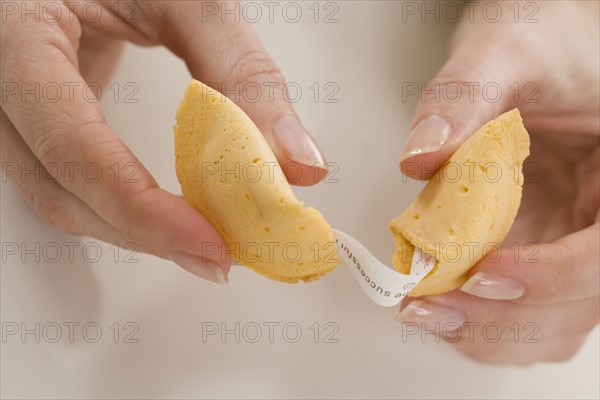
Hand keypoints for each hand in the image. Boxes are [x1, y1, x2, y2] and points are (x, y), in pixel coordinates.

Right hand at [1, 1, 326, 283]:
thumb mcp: (190, 2)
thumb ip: (244, 76)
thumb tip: (298, 162)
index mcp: (20, 31)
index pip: (71, 143)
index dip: (140, 206)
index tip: (209, 242)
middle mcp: (1, 75)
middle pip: (60, 186)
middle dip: (144, 231)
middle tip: (218, 252)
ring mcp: (11, 104)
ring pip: (59, 195)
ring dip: (134, 228)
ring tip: (202, 237)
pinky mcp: (35, 119)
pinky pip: (68, 179)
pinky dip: (123, 205)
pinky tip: (168, 212)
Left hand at [395, 1, 598, 363]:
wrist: (540, 53)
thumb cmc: (544, 48)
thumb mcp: (507, 56)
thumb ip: (464, 99)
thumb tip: (420, 157)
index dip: (548, 278)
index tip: (483, 273)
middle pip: (571, 306)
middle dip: (498, 315)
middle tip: (429, 303)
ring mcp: (570, 245)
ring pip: (545, 322)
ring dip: (485, 328)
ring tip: (424, 310)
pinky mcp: (537, 250)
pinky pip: (519, 306)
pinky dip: (478, 317)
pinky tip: (436, 301)